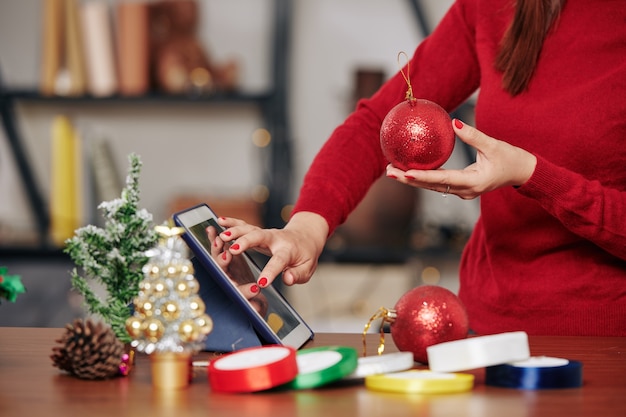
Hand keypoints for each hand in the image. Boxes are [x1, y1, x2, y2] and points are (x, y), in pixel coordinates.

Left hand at [206, 225, 267, 315]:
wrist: (252, 293)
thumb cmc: (255, 302)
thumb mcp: (258, 306)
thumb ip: (256, 306)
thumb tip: (256, 309)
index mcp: (236, 292)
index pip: (236, 290)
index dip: (241, 288)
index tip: (247, 281)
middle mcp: (227, 279)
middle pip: (222, 270)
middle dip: (223, 262)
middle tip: (227, 256)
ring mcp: (224, 269)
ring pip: (217, 257)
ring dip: (216, 247)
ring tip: (217, 238)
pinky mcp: (226, 259)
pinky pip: (218, 248)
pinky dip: (214, 238)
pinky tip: (211, 229)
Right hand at [217, 212, 328, 287]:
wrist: (304, 236)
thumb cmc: (305, 256)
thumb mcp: (307, 268)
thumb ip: (297, 274)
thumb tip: (287, 279)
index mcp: (288, 250)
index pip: (279, 261)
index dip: (270, 272)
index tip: (261, 283)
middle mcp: (275, 238)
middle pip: (259, 237)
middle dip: (246, 243)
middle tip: (232, 250)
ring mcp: (265, 233)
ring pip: (249, 229)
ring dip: (235, 231)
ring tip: (221, 236)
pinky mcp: (257, 232)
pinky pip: (244, 226)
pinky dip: (232, 223)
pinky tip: (220, 220)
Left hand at [386, 119, 536, 198]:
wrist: (523, 172)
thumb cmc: (511, 158)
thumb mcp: (494, 145)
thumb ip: (473, 136)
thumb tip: (453, 123)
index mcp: (473, 182)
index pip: (442, 179)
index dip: (422, 177)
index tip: (404, 173)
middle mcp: (465, 191)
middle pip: (431, 186)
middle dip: (408, 180)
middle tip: (388, 171)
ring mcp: (463, 192)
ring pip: (433, 187)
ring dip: (412, 180)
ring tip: (392, 171)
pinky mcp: (462, 188)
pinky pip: (439, 183)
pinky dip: (423, 178)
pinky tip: (409, 170)